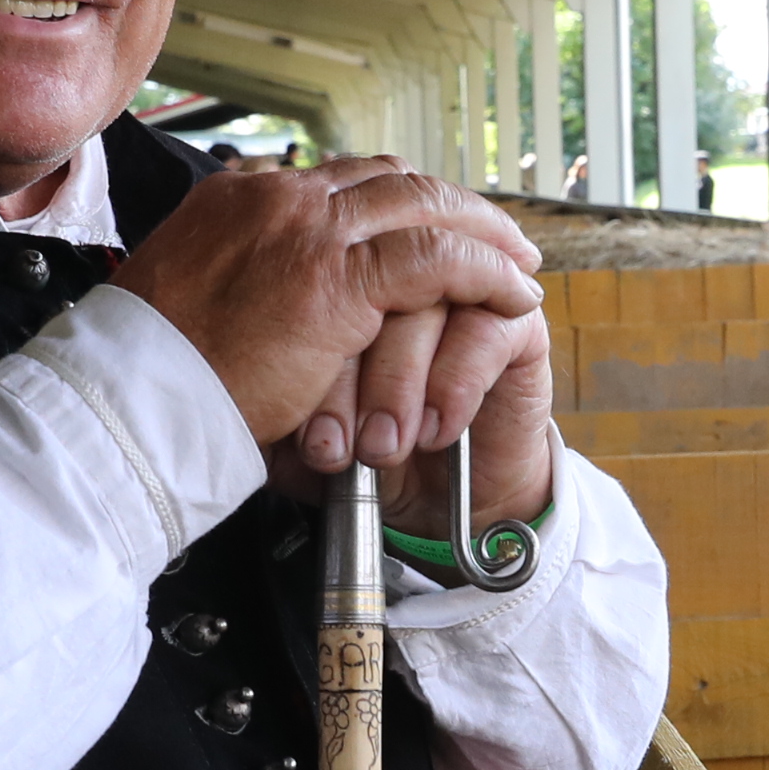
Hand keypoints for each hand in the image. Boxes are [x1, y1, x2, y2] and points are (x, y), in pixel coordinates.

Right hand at [116, 153, 540, 466]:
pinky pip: (439, 258)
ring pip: (425, 206)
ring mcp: (309, 230)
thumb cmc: (153, 373)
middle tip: (493, 235)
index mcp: (238, 197)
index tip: (426, 228)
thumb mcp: (193, 304)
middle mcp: (277, 197)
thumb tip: (270, 300)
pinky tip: (513, 292)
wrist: (131, 397)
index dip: (395, 202)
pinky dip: (486, 271)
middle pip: (391, 180)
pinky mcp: (338, 278)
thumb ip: (239, 281)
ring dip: (483, 232)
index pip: (339, 180)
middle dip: (451, 206)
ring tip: (518, 262)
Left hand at [276, 293, 555, 540]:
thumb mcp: (290, 430)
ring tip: (382, 446)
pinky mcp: (516, 323)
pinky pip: (485, 330)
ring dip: (400, 381)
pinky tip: (434, 429)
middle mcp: (399, 265)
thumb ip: (269, 391)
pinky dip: (453, 383)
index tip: (299, 429)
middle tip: (342, 442)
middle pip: (375, 271)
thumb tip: (252, 381)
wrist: (441, 505)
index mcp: (334, 270)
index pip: (319, 271)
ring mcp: (460, 288)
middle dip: (355, 367)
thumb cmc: (359, 451)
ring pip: (427, 297)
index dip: (313, 351)